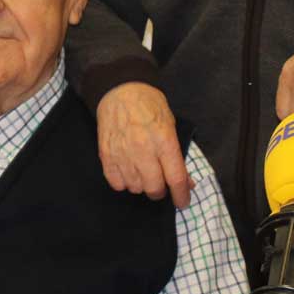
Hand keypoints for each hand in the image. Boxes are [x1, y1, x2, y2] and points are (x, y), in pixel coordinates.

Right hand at [94, 82, 190, 207]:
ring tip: (141, 172)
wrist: (119, 91)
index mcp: (164, 141)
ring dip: (141, 185)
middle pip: (154, 188)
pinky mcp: (107, 156)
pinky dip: (124, 182)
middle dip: (160, 191)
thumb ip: (177, 155)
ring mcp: (123, 154)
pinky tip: (127, 171)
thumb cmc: (149, 105)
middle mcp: (144, 150)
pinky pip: (116, 183)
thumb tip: (186, 181)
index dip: (181, 195)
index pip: (176, 178)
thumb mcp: (171, 125)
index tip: (182, 202)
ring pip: (135, 188)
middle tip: (160, 183)